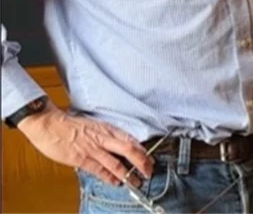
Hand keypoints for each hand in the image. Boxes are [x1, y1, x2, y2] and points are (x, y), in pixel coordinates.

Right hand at [18, 103, 152, 186]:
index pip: (131, 140)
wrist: (49, 123)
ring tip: (136, 182)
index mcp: (107, 128)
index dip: (143, 151)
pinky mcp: (81, 158)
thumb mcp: (93, 125)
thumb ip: (105, 135)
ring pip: (117, 163)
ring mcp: (93, 149)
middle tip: (149, 171)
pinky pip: (99, 170)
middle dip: (142, 162)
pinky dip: (109, 177)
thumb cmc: (68, 123)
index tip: (150, 159)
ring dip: (128, 175)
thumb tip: (116, 145)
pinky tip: (116, 182)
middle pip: (129, 150)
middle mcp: (103, 138)